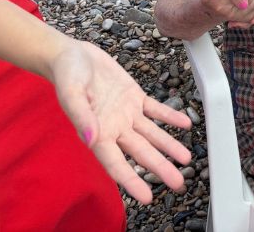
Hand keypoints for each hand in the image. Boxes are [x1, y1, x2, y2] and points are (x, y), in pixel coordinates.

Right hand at [49, 38, 192, 204]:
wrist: (72, 56)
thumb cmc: (67, 75)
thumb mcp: (71, 93)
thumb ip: (81, 117)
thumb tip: (91, 139)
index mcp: (97, 134)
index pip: (116, 164)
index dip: (131, 181)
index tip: (147, 197)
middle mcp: (114, 128)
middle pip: (141, 153)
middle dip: (160, 168)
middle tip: (178, 183)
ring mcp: (126, 113)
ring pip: (152, 134)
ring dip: (169, 146)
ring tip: (186, 160)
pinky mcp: (134, 97)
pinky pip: (156, 109)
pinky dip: (170, 116)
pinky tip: (185, 124)